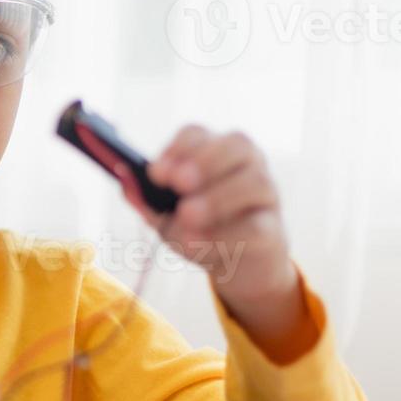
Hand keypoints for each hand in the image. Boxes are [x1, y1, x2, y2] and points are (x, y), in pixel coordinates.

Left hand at [126, 126, 317, 360]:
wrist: (239, 265)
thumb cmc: (199, 229)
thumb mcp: (165, 215)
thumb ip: (145, 199)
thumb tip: (126, 184)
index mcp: (213, 152)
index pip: (198, 134)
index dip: (179, 147)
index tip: (156, 172)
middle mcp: (246, 165)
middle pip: (236, 144)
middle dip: (205, 161)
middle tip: (177, 183)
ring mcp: (265, 195)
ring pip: (254, 181)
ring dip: (217, 197)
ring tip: (188, 215)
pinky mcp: (274, 230)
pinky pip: (257, 226)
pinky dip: (226, 234)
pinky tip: (199, 242)